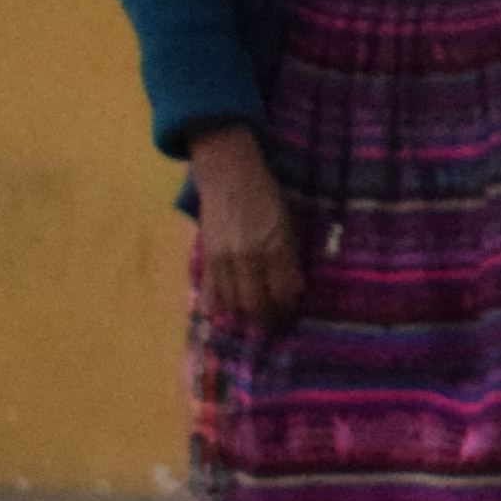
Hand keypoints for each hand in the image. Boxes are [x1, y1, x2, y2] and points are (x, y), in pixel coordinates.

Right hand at [189, 126, 305, 328]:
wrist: (228, 176)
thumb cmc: (265, 197)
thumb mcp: (288, 225)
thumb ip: (289, 259)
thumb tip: (294, 291)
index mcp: (274, 247)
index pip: (283, 292)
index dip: (288, 309)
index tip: (292, 315)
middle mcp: (247, 257)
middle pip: (256, 304)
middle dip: (267, 319)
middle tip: (275, 324)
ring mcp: (223, 259)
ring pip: (233, 302)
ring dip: (245, 315)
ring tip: (255, 318)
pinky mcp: (206, 257)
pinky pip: (211, 291)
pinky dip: (220, 305)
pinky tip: (228, 312)